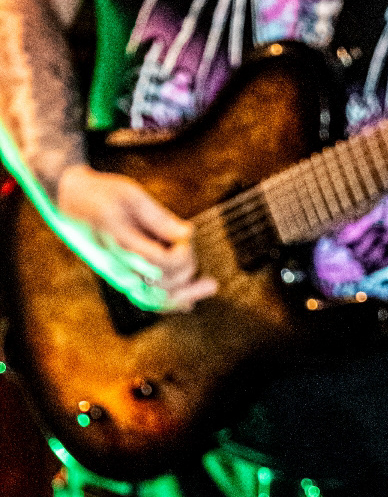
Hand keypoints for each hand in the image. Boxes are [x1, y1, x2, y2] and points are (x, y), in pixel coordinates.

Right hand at [56, 164, 218, 308]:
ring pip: (157, 300)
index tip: (185, 232)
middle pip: (165, 283)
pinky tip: (189, 303)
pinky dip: (169, 303)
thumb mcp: (130, 194)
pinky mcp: (120, 280)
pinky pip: (146, 301)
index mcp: (121, 243)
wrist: (68, 203)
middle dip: (187, 266)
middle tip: (188, 244)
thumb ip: (160, 218)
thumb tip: (189, 234)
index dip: (183, 250)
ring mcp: (119, 277)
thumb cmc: (101, 193)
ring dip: (186, 295)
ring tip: (211, 286)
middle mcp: (120, 267)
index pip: (164, 262)